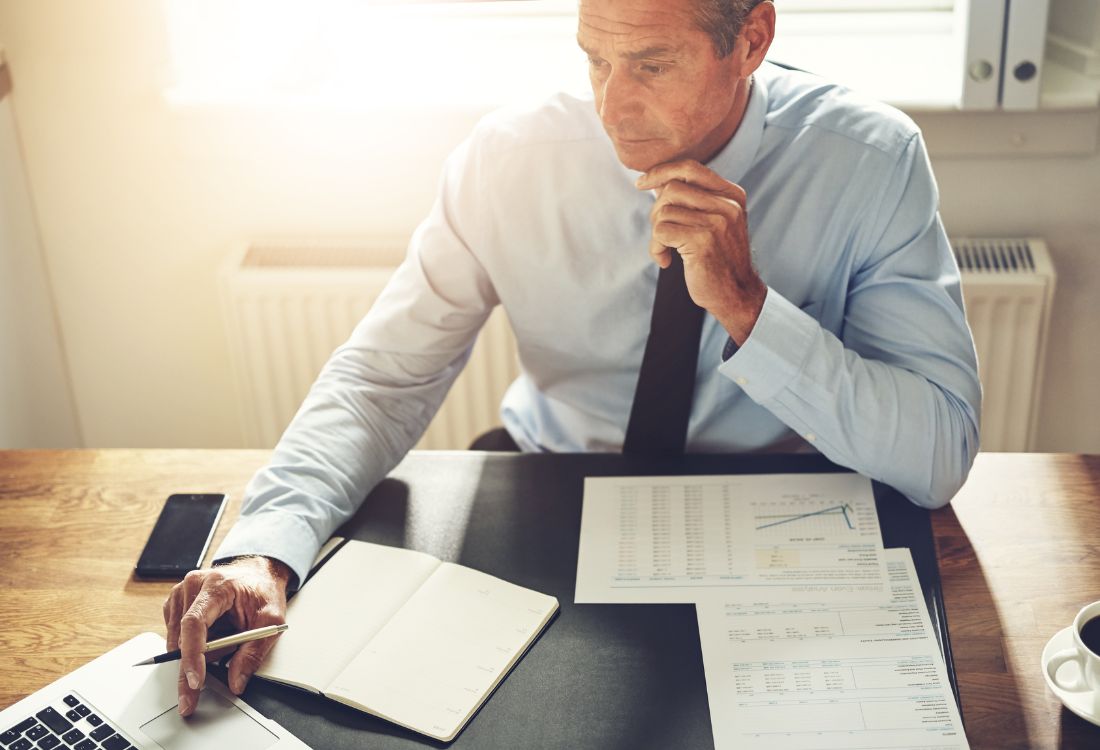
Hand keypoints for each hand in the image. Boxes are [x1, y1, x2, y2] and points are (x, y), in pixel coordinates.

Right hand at [162, 556, 291, 715]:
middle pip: (182, 636)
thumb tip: (236, 681)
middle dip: (188, 669)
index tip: (195, 680)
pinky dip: (195, 644)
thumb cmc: (263, 591)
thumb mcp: (271, 619)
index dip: (193, 655)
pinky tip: (215, 635)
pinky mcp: (177, 604)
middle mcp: (193, 586)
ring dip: (199, 653)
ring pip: (179, 640)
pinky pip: (178, 636)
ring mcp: (182, 593)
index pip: (194, 623)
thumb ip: (254, 651)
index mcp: (216, 585)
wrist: (259, 573)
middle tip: (190, 699)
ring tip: (228, 641)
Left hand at [637, 159, 766, 344]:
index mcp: (732, 195)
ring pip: (664, 211)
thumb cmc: (718, 259)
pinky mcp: (702, 240)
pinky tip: (666, 261)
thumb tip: (658, 181)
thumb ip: (693, 201)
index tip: (641, 183)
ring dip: (656, 235)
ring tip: (666, 251)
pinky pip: (661, 231)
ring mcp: (716, 221)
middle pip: (672, 189)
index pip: (690, 168)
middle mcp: (727, 204)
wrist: (736, 293)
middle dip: (656, 211)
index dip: (661, 172)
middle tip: (661, 235)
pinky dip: (656, 248)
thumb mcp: (714, 223)